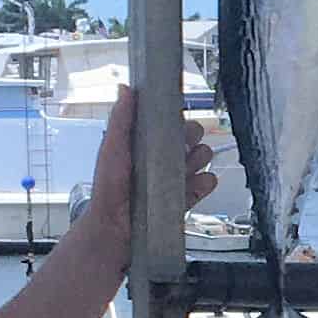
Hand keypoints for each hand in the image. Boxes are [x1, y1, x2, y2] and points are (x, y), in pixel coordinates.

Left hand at [84, 85, 217, 236]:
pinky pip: (207, 182)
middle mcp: (164, 157)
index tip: (175, 122)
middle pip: (193, 136)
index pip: (172, 120)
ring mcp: (177, 177)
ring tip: (185, 168)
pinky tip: (195, 184)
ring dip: (199, 159)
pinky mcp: (187, 197)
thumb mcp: (112, 148)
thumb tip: (126, 89)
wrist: (116, 228)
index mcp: (147, 141)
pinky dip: (206, 182)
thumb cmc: (109, 187)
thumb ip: (121, 120)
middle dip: (192, 138)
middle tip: (181, 146)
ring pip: (203, 157)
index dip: (177, 118)